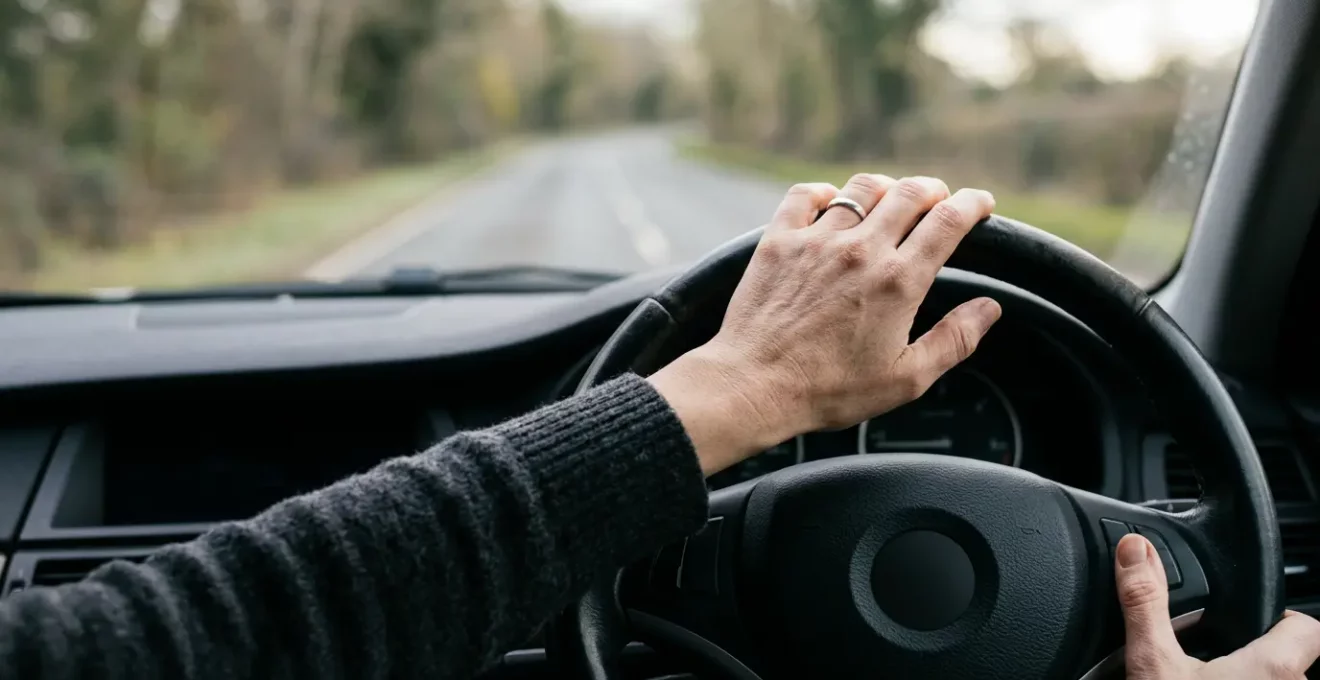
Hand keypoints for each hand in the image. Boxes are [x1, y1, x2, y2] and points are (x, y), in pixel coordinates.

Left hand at [649, 174, 1000, 474]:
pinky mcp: (778, 241)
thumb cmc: (830, 389)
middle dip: (934, 189)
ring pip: (861, 189)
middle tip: (940, 198)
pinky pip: (804, 195)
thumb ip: (955, 339)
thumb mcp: (906, 379)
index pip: (948, 221)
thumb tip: (989, 308)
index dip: (972, 204)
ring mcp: (816, 240)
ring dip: (885, 187)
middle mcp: (861, 250)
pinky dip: (824, 192)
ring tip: (892, 197)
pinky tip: (830, 200)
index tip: (981, 202)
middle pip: (910, 193)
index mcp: (898, 281)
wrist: (755, 386)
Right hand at [1117, 533, 1319, 678]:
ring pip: (1269, 679)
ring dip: (1241, 672)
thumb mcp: (1152, 663)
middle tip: (1208, 644)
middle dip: (1250, 646)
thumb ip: (1146, 604)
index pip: (1307, 627)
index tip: (1249, 609)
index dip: (1281, 614)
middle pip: (1286, 655)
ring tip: (1195, 671)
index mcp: (1273, 667)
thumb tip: (1135, 551)